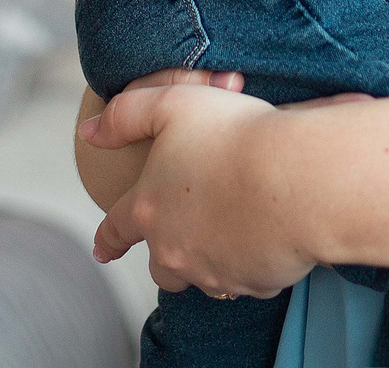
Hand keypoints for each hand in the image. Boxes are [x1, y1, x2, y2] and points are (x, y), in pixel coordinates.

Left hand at [79, 81, 322, 297]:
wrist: (299, 179)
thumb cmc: (238, 136)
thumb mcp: (173, 104)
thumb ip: (125, 115)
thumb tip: (90, 131)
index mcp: (150, 208)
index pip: (117, 227)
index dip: (108, 238)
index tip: (102, 251)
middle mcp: (175, 249)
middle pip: (159, 268)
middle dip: (164, 257)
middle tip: (180, 243)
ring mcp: (214, 272)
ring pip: (202, 277)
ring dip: (208, 262)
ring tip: (230, 236)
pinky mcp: (254, 283)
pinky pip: (248, 278)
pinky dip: (252, 263)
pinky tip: (268, 236)